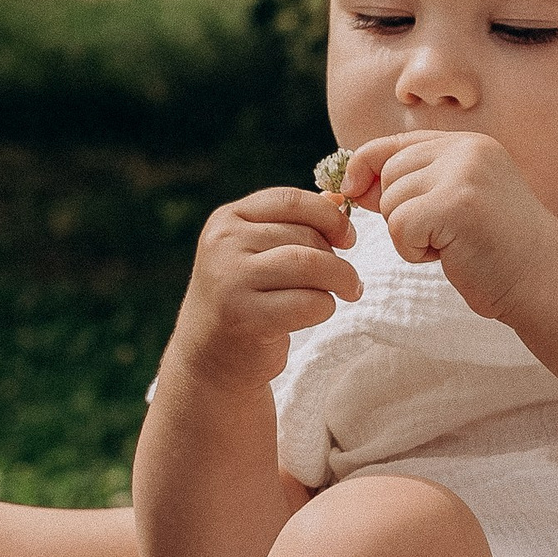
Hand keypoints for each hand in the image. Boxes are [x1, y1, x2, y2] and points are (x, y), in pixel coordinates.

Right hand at [165, 186, 361, 387]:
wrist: (208, 357)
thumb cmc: (244, 300)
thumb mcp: (257, 254)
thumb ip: (293, 225)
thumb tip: (337, 199)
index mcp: (227, 220)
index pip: (291, 201)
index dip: (330, 216)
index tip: (348, 238)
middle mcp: (224, 244)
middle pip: (305, 236)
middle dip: (336, 257)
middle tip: (345, 278)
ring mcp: (231, 280)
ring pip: (310, 265)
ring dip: (340, 279)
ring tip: (348, 291)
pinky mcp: (246, 316)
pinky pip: (309, 302)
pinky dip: (325, 307)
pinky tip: (318, 312)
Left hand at [342, 131, 557, 323]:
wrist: (546, 281)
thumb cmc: (497, 251)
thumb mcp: (454, 204)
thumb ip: (411, 186)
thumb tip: (350, 183)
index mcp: (468, 144)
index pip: (394, 144)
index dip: (366, 168)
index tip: (352, 191)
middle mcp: (468, 150)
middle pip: (388, 174)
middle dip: (398, 212)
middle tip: (439, 235)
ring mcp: (465, 174)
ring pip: (391, 202)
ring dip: (408, 235)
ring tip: (450, 245)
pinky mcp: (458, 205)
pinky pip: (400, 227)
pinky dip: (414, 251)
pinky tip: (448, 256)